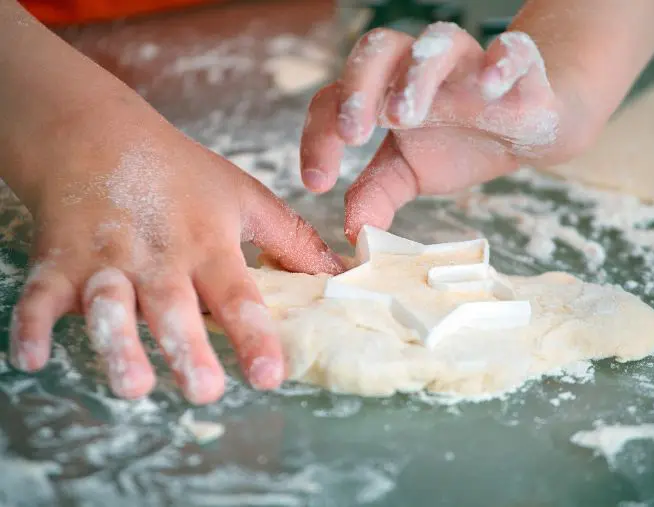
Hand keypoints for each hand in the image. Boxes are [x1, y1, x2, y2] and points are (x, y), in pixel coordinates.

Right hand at [8, 93, 342, 403]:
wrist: (98, 135)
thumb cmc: (181, 174)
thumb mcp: (244, 198)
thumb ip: (290, 240)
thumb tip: (340, 275)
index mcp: (208, 243)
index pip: (237, 294)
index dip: (254, 334)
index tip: (270, 374)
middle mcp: (159, 256)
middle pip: (174, 306)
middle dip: (188, 349)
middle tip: (205, 390)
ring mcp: (105, 259)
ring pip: (110, 306)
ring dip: (118, 345)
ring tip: (133, 386)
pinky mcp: (58, 260)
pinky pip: (41, 295)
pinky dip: (31, 325)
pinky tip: (31, 358)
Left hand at [301, 23, 589, 242]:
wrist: (521, 133)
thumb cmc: (458, 145)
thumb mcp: (407, 174)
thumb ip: (376, 195)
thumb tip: (354, 232)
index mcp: (382, 91)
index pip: (335, 98)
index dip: (319, 136)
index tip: (318, 182)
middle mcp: (417, 68)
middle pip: (377, 50)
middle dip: (358, 88)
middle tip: (351, 135)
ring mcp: (466, 62)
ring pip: (436, 44)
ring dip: (416, 77)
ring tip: (404, 117)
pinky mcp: (516, 65)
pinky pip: (512, 49)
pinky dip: (502, 60)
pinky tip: (491, 85)